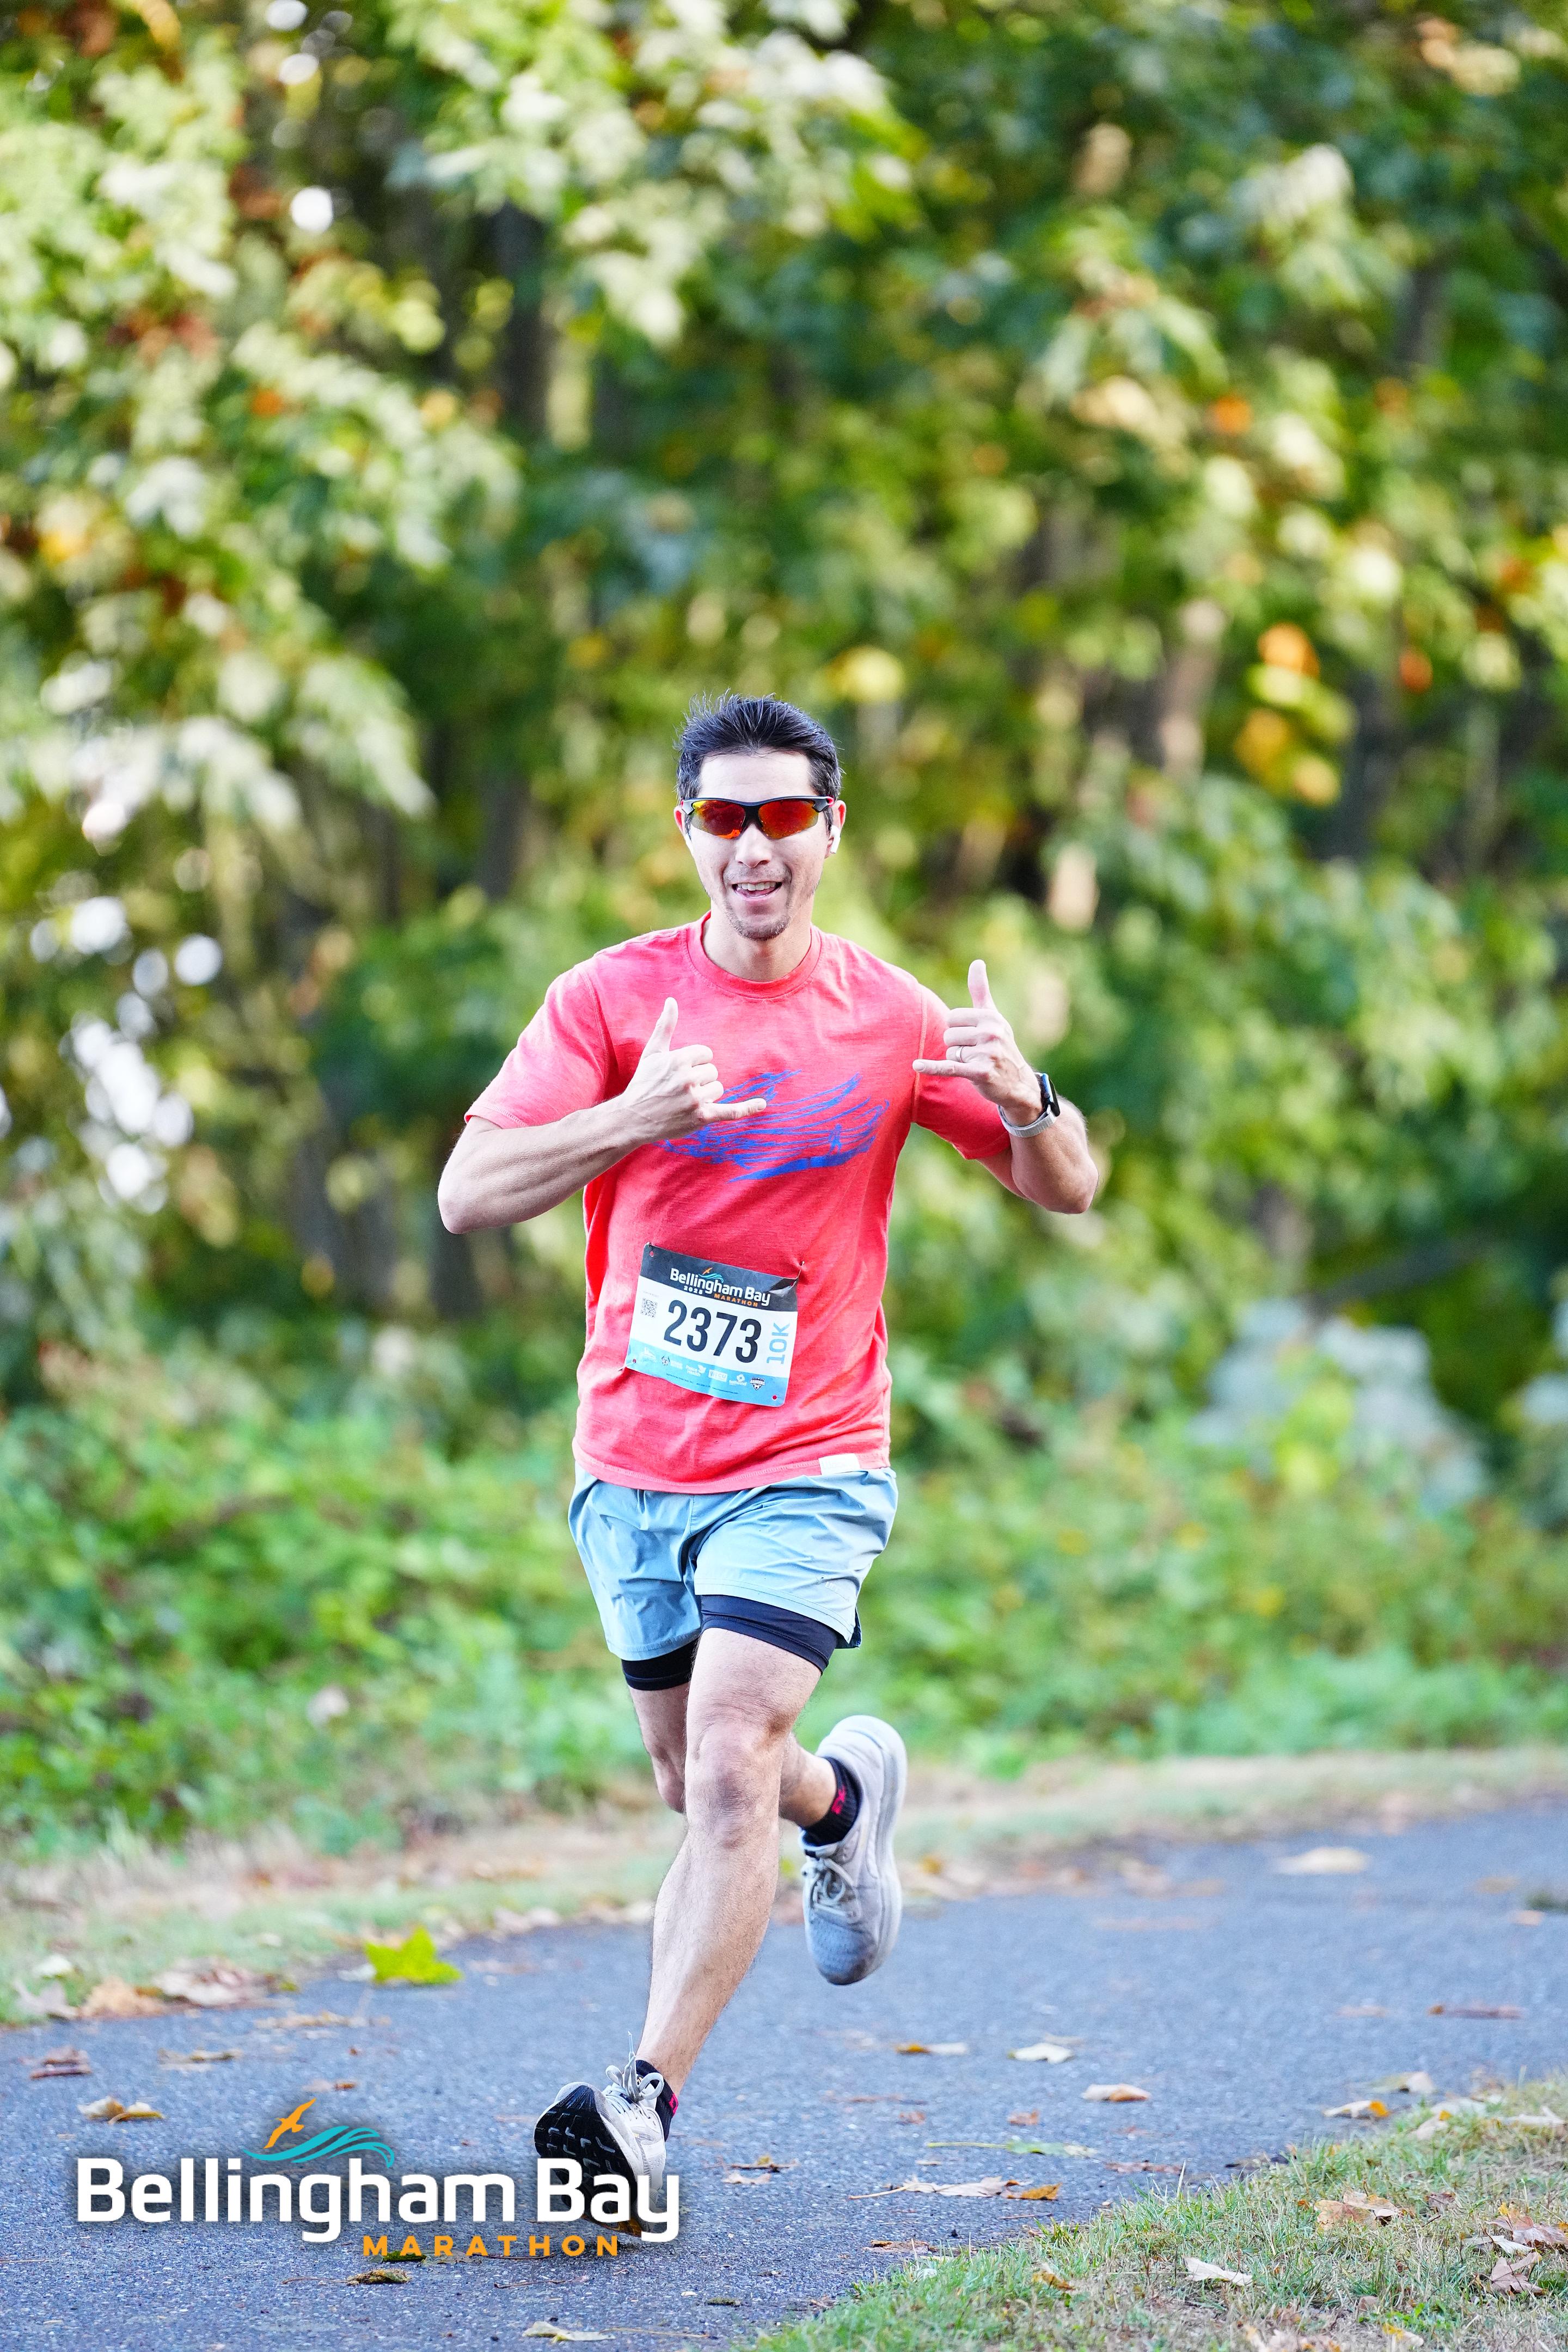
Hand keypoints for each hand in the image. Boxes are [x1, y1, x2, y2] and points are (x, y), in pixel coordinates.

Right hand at [623, 998, 766, 1141]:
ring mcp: (695, 1099)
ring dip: (705, 1095)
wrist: (632, 1119)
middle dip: (699, 1079)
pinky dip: (746, 1108)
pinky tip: (762, 1104)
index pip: (706, 1054)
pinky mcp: (701, 1117)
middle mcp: (687, 1078)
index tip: (678, 1073)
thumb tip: (671, 1000)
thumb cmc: (643, 1083)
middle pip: (713, 1071)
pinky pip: (730, 1111)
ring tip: (683, 1102)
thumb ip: (665, 1025)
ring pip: (718, 1088)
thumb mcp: (652, 1052)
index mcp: (678, 1059)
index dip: (694, 1063)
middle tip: (678, 1090)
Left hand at [912, 959, 1040, 1126]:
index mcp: (991, 1017)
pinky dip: (932, 1067)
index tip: (974, 1037)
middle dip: (958, 1046)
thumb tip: (976, 962)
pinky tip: (917, 1065)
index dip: (958, 1029)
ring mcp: (987, 1052)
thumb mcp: (993, 1017)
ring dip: (959, 1060)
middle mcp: (991, 1032)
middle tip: (977, 1054)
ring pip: (950, 1052)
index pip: (952, 1017)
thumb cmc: (1001, 1047)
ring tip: (977, 1063)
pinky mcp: (980, 1072)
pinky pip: (950, 1067)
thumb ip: (981, 991)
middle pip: (949, 1035)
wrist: (1018, 1083)